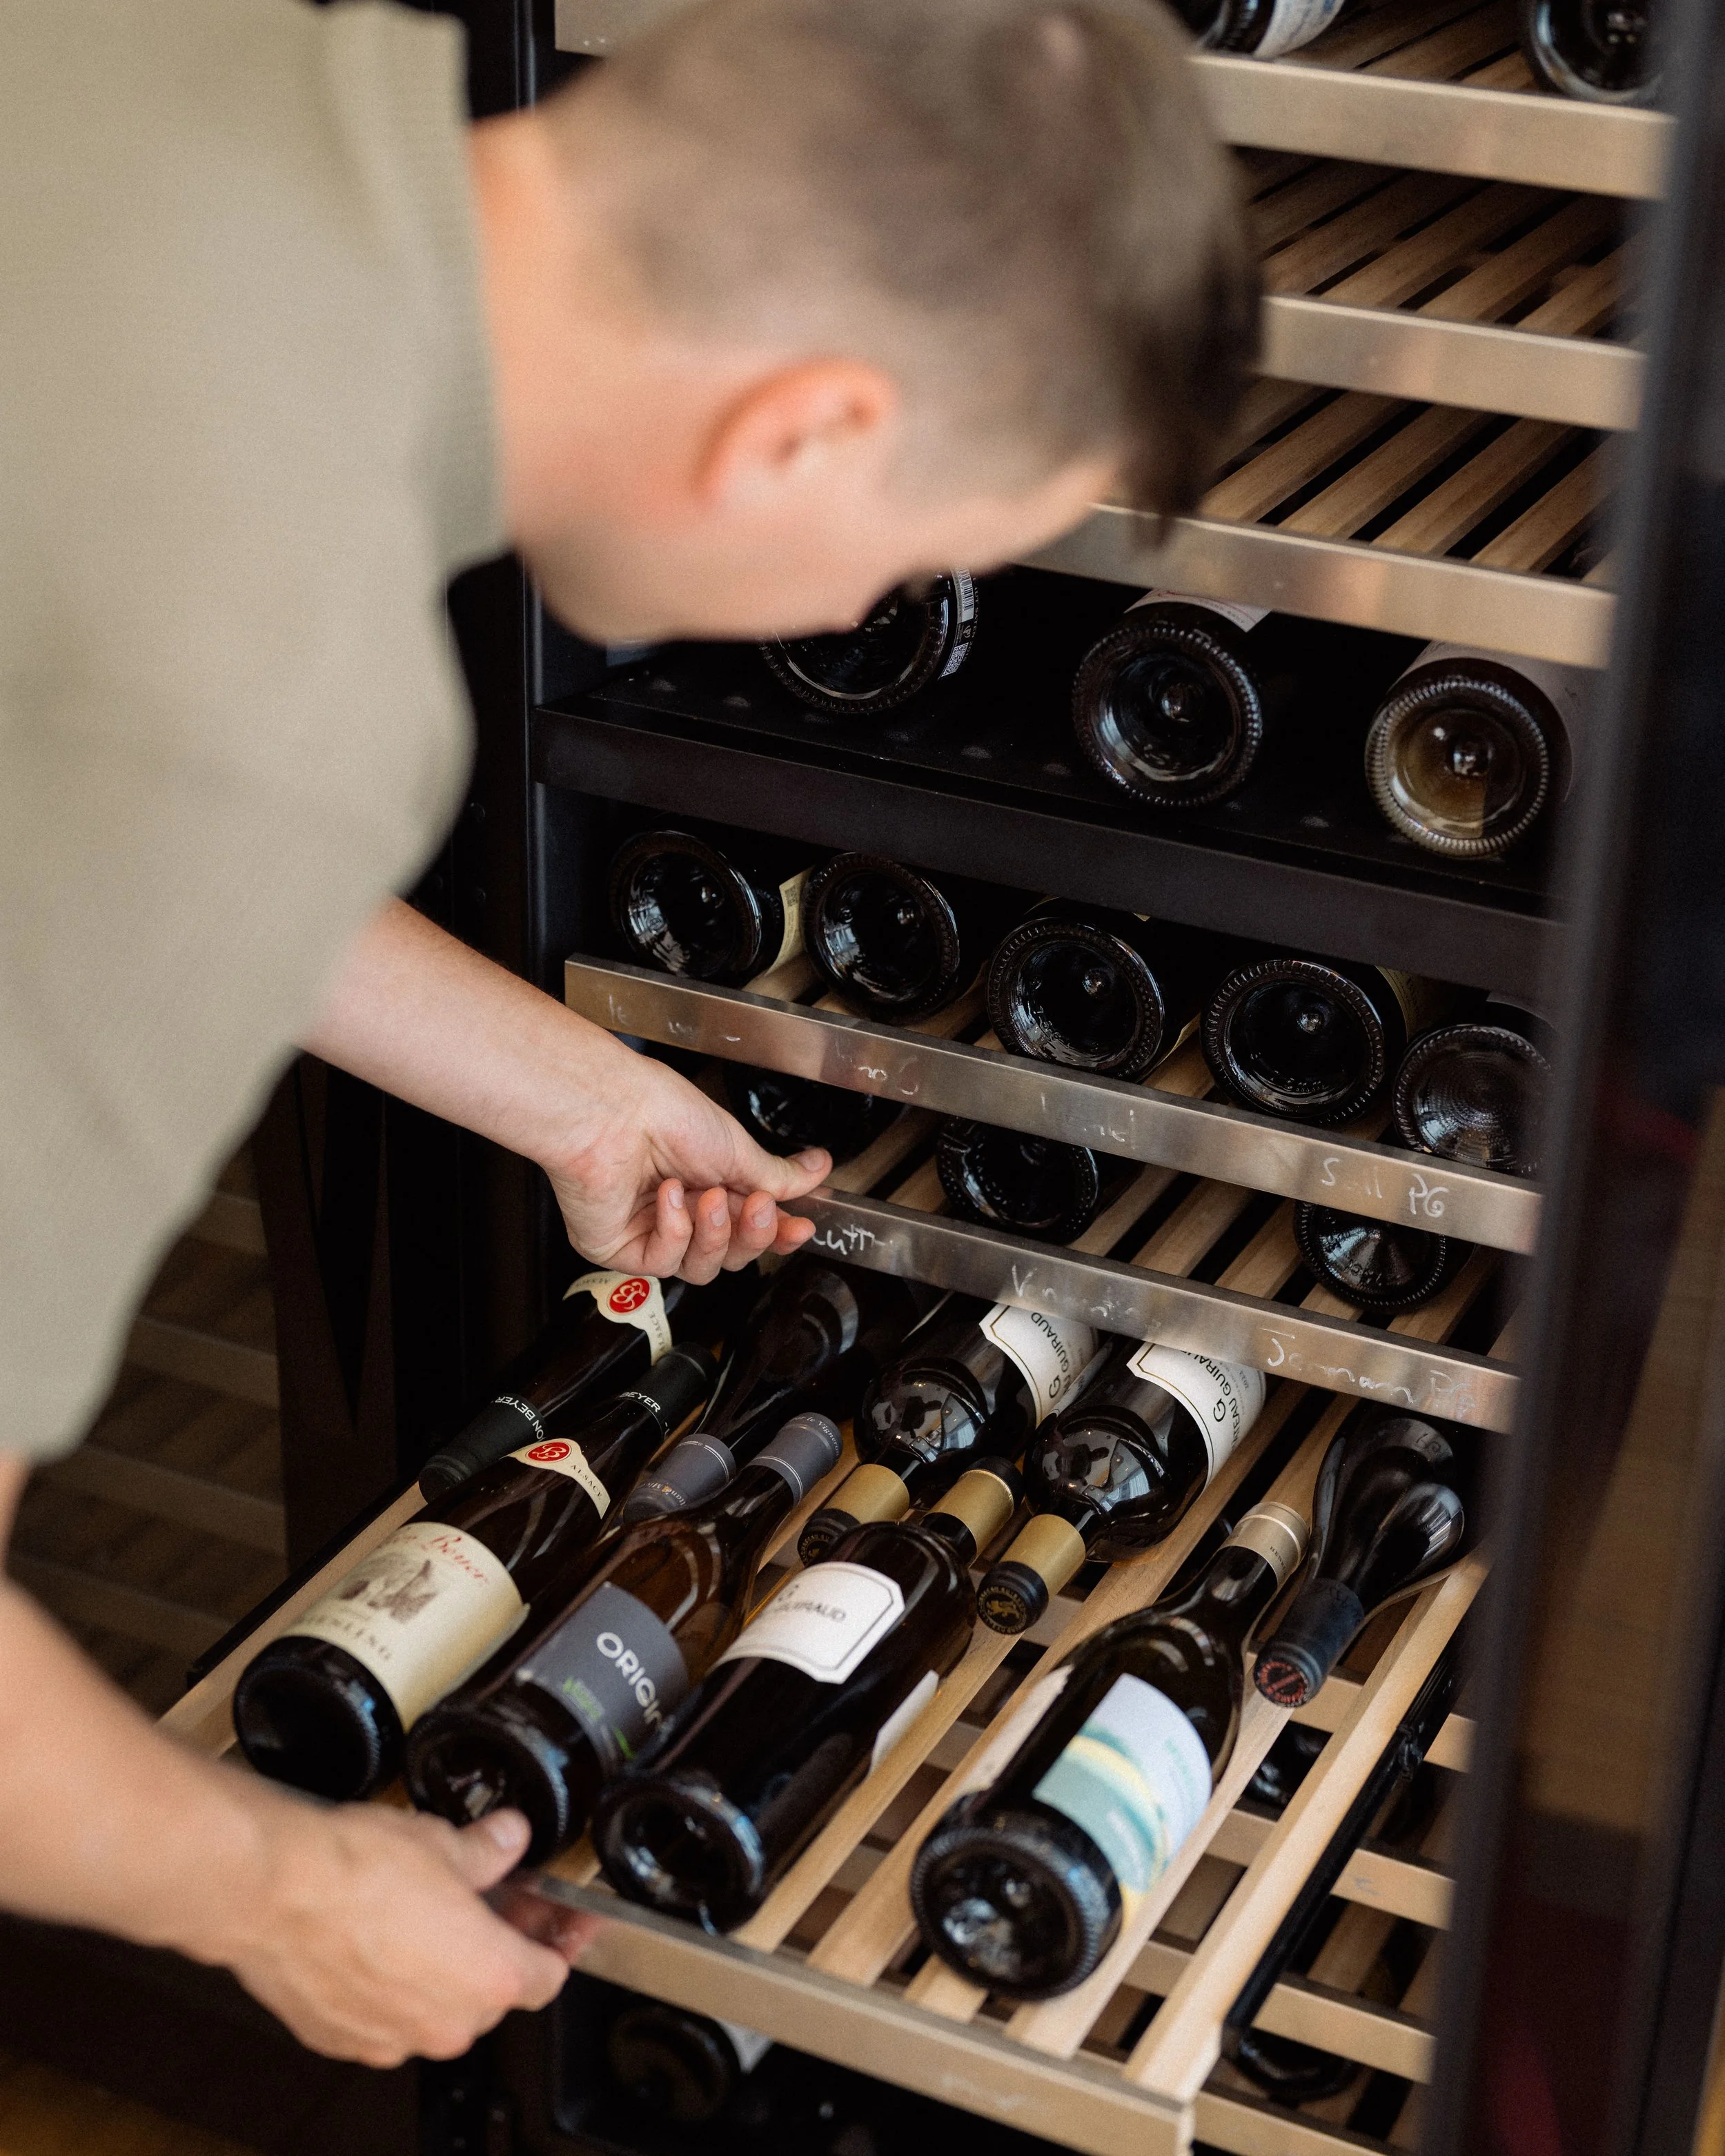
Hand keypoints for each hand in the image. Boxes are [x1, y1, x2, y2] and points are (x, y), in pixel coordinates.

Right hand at [211, 1797, 593, 2066]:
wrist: (273, 1892)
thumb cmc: (356, 1872)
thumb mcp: (443, 1843)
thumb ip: (488, 1850)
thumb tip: (508, 1839)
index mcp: (490, 1976)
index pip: (549, 1975)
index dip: (559, 1940)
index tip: (561, 1921)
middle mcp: (445, 2023)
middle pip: (492, 1993)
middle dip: (492, 1948)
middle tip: (485, 1902)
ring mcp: (390, 2039)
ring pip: (433, 2008)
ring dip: (435, 1970)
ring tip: (420, 1914)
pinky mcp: (340, 2040)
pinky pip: (381, 2017)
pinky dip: (385, 1987)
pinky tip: (372, 1940)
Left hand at [544, 1049, 828, 1281]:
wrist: (613, 1109)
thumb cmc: (664, 1113)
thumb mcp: (737, 1147)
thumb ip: (779, 1175)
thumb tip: (821, 1168)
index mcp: (707, 1186)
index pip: (750, 1229)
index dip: (778, 1234)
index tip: (801, 1227)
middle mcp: (679, 1213)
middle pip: (731, 1256)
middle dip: (751, 1235)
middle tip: (758, 1206)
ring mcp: (648, 1233)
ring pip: (700, 1268)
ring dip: (713, 1234)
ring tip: (709, 1197)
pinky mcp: (618, 1248)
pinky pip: (662, 1262)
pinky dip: (673, 1231)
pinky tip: (667, 1196)